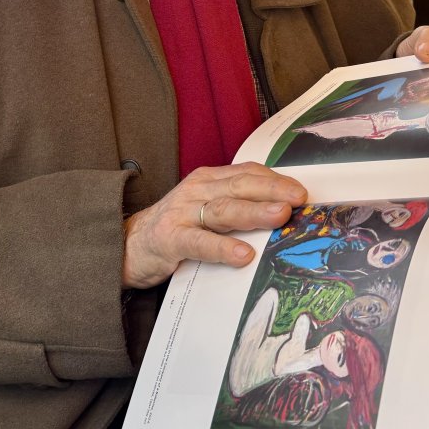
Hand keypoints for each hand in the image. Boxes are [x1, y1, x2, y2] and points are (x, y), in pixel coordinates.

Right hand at [121, 162, 306, 289]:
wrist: (126, 244)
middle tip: (300, 198)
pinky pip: (200, 242)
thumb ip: (235, 205)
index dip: (275, 180)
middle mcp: (196, 190)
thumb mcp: (204, 207)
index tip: (301, 190)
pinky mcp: (170, 239)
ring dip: (254, 212)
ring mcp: (182, 213)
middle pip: (240, 186)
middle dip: (273, 191)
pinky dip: (223, 248)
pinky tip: (243, 255)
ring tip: (281, 216)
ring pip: (224, 209)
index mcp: (208, 179)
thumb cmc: (174, 227)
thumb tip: (280, 212)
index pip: (247, 173)